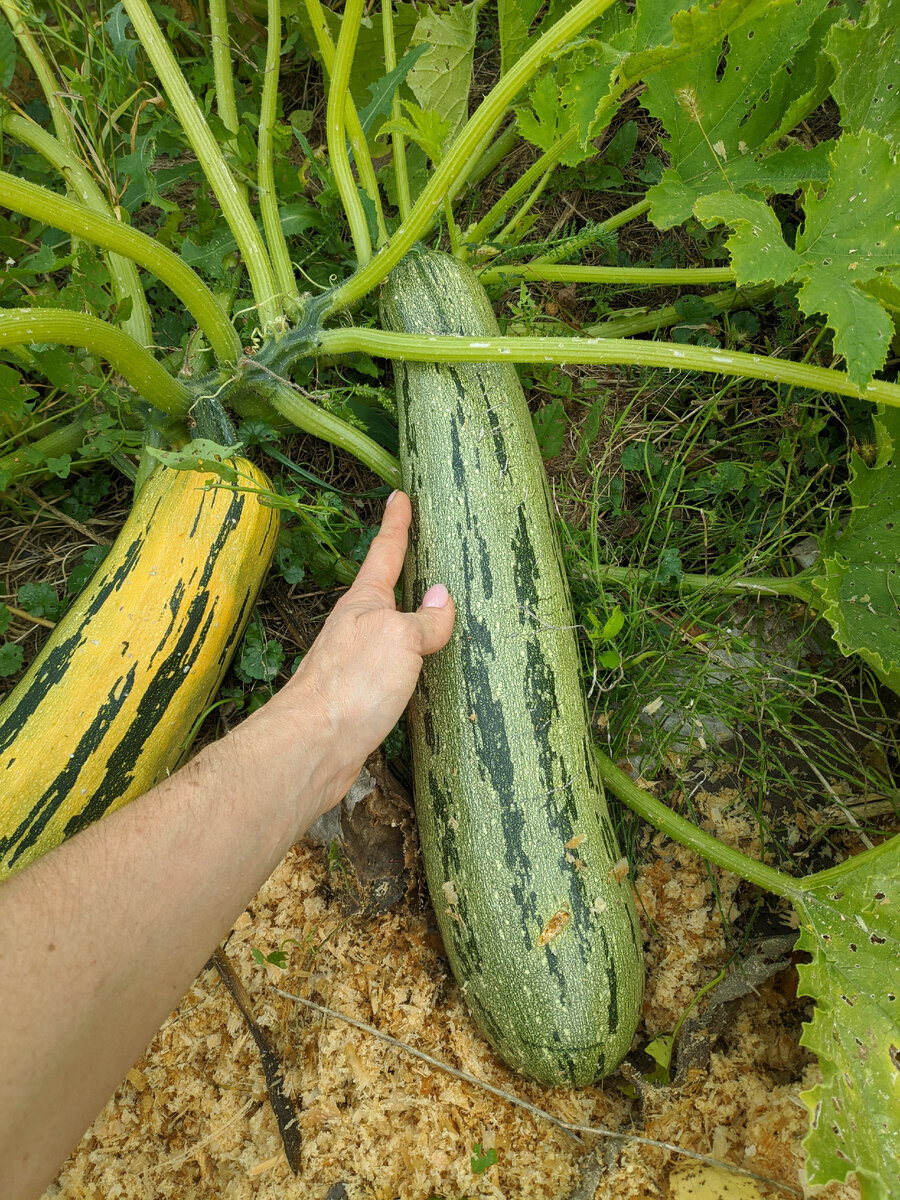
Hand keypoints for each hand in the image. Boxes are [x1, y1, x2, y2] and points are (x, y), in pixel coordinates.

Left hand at [248, 490, 453, 820]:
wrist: (314, 746)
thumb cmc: (352, 683)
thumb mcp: (399, 638)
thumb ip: (424, 620)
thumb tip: (441, 599)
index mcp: (365, 603)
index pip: (385, 552)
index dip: (396, 522)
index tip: (399, 495)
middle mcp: (358, 627)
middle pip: (385, 590)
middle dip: (405, 570)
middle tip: (425, 547)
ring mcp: (357, 661)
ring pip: (390, 629)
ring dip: (410, 617)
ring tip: (437, 608)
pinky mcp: (362, 696)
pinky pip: (394, 665)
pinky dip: (412, 658)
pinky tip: (425, 669)